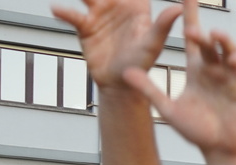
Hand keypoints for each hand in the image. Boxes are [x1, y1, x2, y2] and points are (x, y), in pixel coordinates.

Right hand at [52, 0, 183, 88]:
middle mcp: (117, 6)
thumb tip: (179, 8)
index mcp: (136, 7)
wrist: (120, 85)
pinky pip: (73, 16)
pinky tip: (57, 9)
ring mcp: (100, 14)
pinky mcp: (85, 27)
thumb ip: (162, 25)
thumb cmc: (141, 65)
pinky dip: (64, 12)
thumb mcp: (152, 44)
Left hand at [124, 27, 235, 157]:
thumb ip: (148, 90)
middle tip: (191, 29)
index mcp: (196, 70)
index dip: (190, 16)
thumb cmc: (194, 130)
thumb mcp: (167, 109)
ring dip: (224, 41)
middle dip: (203, 32)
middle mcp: (214, 69)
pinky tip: (234, 59)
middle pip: (210, 42)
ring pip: (229, 50)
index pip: (192, 39)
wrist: (217, 149)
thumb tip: (125, 72)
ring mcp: (230, 77)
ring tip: (215, 36)